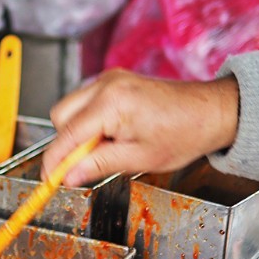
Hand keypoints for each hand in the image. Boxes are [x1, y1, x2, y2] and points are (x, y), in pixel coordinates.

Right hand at [41, 68, 239, 185]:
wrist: (210, 112)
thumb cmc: (184, 133)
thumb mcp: (138, 159)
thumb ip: (97, 165)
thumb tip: (68, 176)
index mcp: (111, 103)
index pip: (66, 135)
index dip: (54, 161)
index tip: (49, 180)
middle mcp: (106, 84)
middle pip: (60, 116)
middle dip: (66, 143)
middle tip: (85, 165)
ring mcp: (109, 79)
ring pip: (70, 108)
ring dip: (77, 132)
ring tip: (107, 147)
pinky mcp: (114, 80)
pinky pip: (85, 102)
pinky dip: (89, 121)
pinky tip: (112, 134)